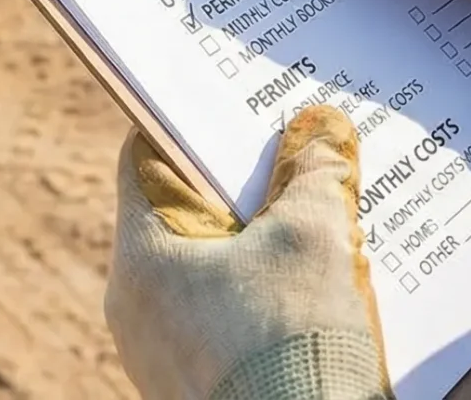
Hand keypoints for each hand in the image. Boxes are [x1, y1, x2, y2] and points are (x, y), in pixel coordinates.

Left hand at [105, 106, 390, 399]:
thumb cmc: (294, 349)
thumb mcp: (315, 238)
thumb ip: (315, 172)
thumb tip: (319, 130)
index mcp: (141, 259)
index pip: (146, 157)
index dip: (193, 123)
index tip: (235, 100)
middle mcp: (138, 310)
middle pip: (191, 215)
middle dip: (253, 188)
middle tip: (306, 158)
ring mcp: (167, 356)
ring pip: (219, 272)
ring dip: (272, 247)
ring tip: (332, 226)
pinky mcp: (202, 388)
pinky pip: (234, 322)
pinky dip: (275, 301)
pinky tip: (327, 295)